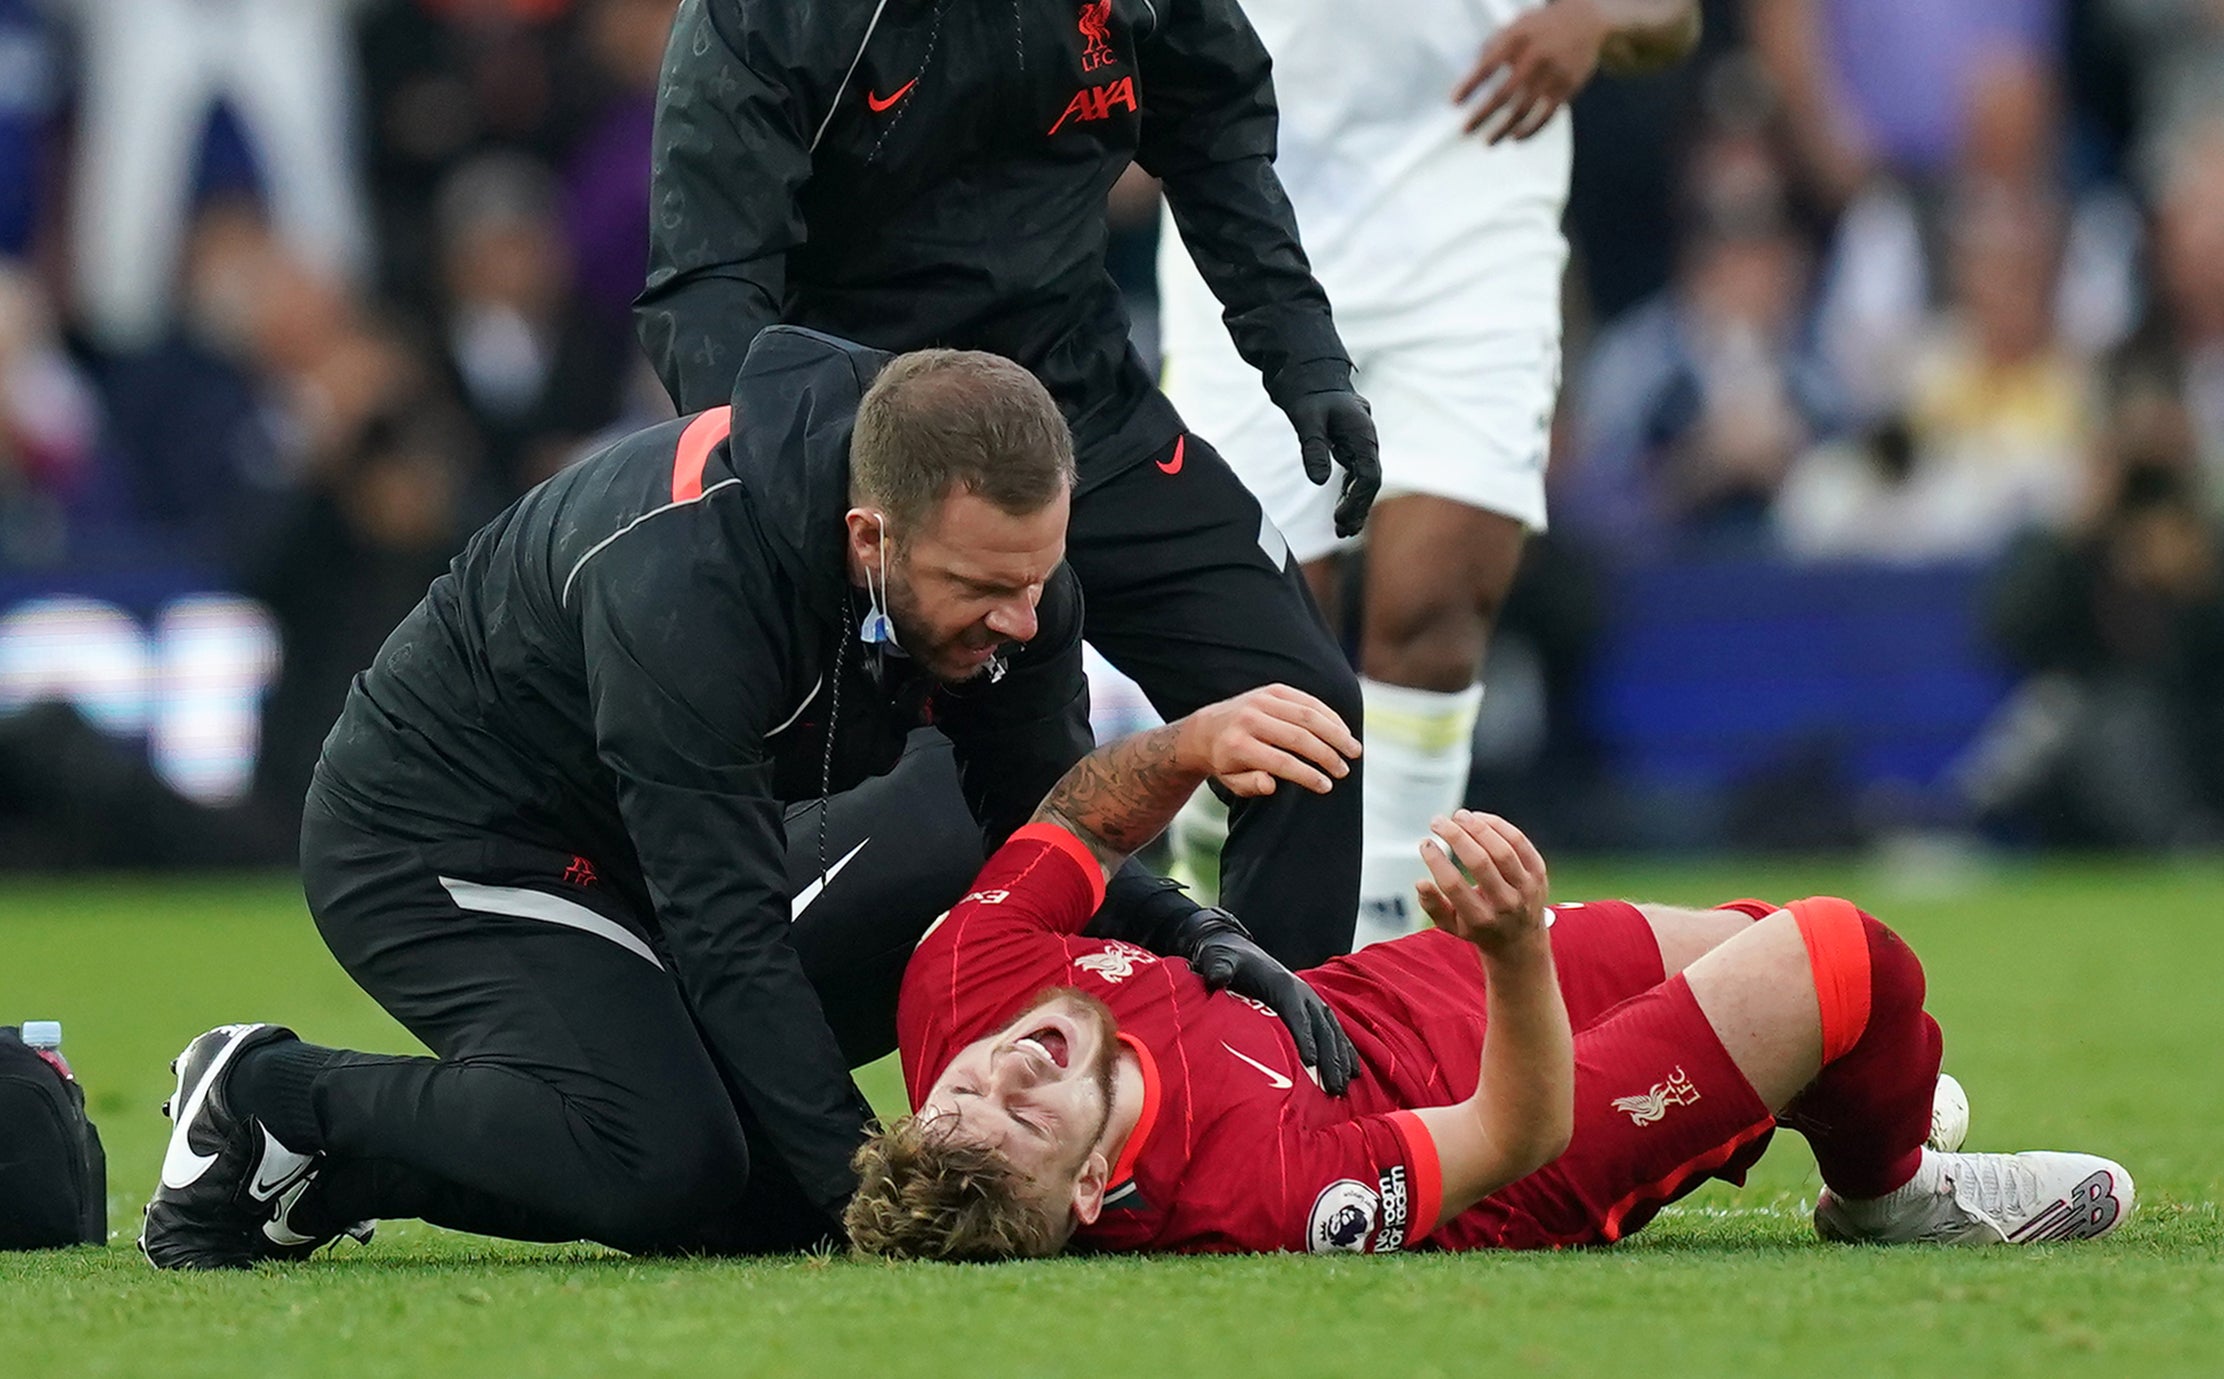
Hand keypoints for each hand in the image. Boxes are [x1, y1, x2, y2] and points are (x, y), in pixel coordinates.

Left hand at [1175, 684, 1360, 797]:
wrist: (1206, 729)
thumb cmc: (1226, 762)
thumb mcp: (1231, 781)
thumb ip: (1250, 785)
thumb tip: (1271, 783)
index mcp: (1238, 745)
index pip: (1281, 761)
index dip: (1307, 775)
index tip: (1327, 786)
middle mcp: (1250, 719)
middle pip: (1298, 737)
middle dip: (1327, 755)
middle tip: (1344, 770)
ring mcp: (1261, 700)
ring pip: (1308, 715)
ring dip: (1336, 733)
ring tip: (1354, 751)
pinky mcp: (1273, 690)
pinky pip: (1307, 701)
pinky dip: (1329, 716)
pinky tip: (1343, 731)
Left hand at [1188, 915, 1359, 1095]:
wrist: (1237, 950)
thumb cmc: (1226, 958)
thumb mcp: (1218, 958)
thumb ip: (1219, 967)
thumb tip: (1217, 977)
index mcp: (1282, 984)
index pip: (1296, 1013)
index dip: (1304, 1036)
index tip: (1310, 1062)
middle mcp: (1302, 992)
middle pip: (1320, 1027)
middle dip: (1329, 1057)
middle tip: (1333, 1087)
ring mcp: (1310, 1000)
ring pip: (1332, 1031)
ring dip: (1341, 1058)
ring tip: (1345, 1087)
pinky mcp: (1311, 1009)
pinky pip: (1333, 1031)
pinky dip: (1344, 1050)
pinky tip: (1352, 1072)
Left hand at [1283, 389, 1380, 536]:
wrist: (1309, 374)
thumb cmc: (1308, 394)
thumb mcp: (1306, 418)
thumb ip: (1313, 448)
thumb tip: (1319, 482)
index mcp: (1362, 434)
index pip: (1369, 475)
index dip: (1357, 499)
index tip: (1339, 517)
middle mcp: (1366, 441)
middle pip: (1370, 482)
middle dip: (1358, 508)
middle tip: (1343, 532)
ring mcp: (1360, 445)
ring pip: (1364, 482)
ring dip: (1355, 505)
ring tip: (1342, 531)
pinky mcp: (1349, 447)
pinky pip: (1355, 476)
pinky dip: (1348, 495)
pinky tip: (1339, 513)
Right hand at [1415, 811, 1550, 955]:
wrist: (1522, 939)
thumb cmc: (1479, 927)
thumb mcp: (1452, 926)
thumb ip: (1433, 906)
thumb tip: (1420, 882)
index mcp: (1480, 920)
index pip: (1455, 886)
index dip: (1436, 861)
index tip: (1425, 843)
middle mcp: (1506, 904)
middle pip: (1481, 862)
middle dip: (1455, 837)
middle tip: (1437, 821)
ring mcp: (1527, 888)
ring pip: (1502, 849)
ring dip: (1477, 827)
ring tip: (1458, 816)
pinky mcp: (1539, 873)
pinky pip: (1520, 842)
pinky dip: (1498, 826)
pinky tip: (1479, 818)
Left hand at [1453, 0, 1608, 142]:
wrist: (1587, 21)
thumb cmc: (1541, 27)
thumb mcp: (1516, 26)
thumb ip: (1492, 46)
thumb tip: (1471, 75)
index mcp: (1517, 39)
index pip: (1486, 66)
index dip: (1468, 86)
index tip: (1453, 103)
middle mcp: (1534, 57)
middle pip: (1502, 95)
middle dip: (1481, 115)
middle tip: (1464, 131)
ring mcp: (1552, 75)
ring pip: (1523, 110)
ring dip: (1502, 130)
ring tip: (1487, 141)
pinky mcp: (1567, 88)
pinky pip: (1545, 116)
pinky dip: (1529, 131)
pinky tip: (1514, 138)